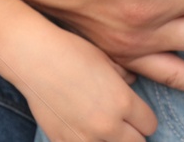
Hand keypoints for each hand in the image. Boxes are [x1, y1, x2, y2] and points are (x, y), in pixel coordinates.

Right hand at [4, 25, 156, 141]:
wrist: (33, 57)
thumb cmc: (70, 51)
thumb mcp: (105, 59)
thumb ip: (125, 76)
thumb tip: (131, 83)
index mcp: (123, 102)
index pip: (149, 125)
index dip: (143, 118)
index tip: (136, 113)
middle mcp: (108, 125)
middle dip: (131, 132)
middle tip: (120, 121)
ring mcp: (84, 137)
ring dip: (110, 140)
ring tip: (100, 125)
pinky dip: (85, 141)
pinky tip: (80, 128)